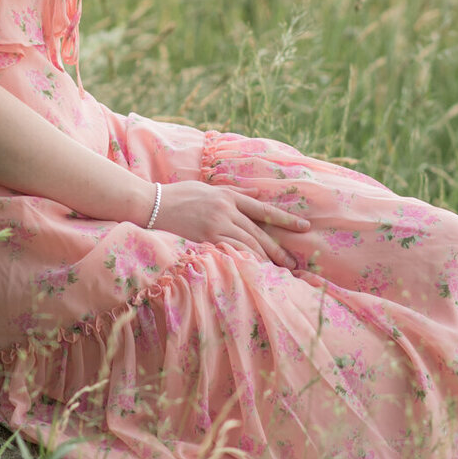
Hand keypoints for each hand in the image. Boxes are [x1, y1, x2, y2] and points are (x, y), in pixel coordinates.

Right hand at [151, 180, 309, 268]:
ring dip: (264, 258)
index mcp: (229, 195)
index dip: (285, 218)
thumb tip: (258, 193)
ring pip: (247, 243)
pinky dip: (244, 259)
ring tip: (278, 270)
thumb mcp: (210, 188)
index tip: (303, 227)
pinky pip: (230, 250)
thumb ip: (235, 193)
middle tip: (293, 263)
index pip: (263, 209)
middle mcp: (226, 209)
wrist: (154, 203)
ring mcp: (216, 224)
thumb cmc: (180, 194)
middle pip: (259, 231)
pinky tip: (254, 268)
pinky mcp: (205, 237)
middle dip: (278, 248)